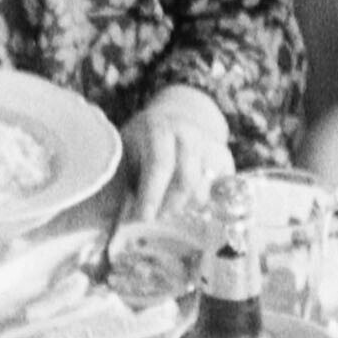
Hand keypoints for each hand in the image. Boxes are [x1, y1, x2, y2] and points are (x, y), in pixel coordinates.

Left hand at [125, 86, 235, 220]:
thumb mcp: (125, 150)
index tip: (143, 218)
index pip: (159, 164)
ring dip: (186, 208)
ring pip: (203, 189)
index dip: (152, 195)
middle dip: (169, 206)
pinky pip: (220, 191)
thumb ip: (122, 175)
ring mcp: (209, 145)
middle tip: (156, 218)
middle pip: (186, 181)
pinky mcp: (224, 158)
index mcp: (158, 129)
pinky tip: (191, 206)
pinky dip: (206, 203)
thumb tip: (113, 212)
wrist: (173, 119)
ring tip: (170, 211)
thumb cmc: (141, 143)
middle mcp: (188, 134)